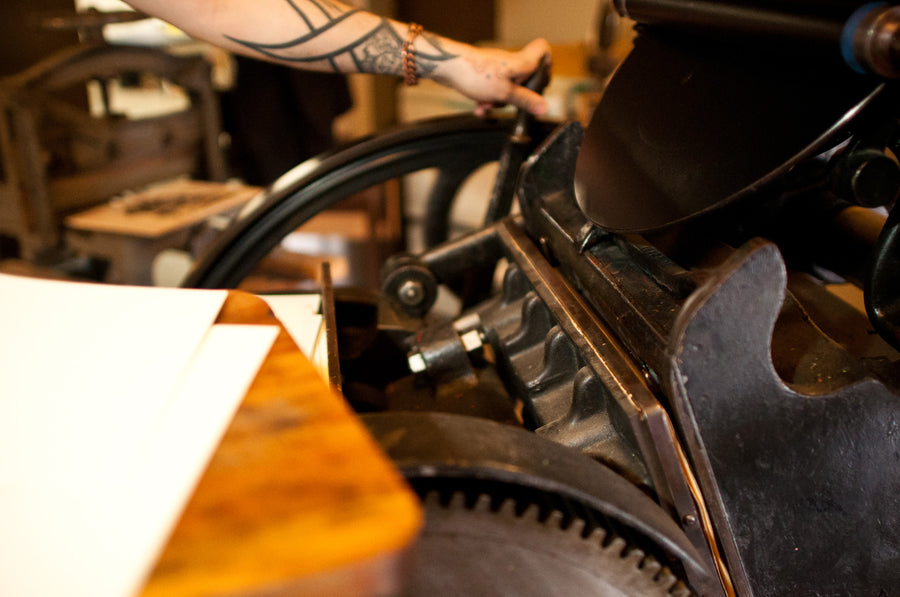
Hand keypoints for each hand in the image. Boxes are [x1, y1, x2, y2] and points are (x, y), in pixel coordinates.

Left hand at [434, 38, 551, 116]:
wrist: (447, 67)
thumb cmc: (476, 75)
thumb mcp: (504, 94)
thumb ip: (525, 101)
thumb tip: (544, 108)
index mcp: (521, 62)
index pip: (543, 50)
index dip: (547, 66)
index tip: (542, 82)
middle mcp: (512, 62)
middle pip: (526, 78)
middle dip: (517, 95)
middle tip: (509, 101)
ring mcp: (498, 67)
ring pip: (507, 87)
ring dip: (498, 100)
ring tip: (487, 105)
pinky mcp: (485, 73)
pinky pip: (493, 89)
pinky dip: (488, 98)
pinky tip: (479, 107)